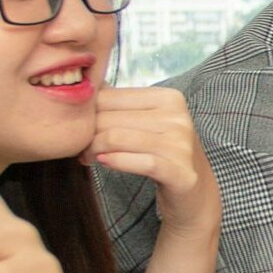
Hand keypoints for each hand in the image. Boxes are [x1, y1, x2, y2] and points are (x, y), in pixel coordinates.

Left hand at [89, 87, 219, 237]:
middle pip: (109, 119)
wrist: (192, 188)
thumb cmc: (161, 152)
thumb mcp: (146, 121)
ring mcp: (181, 145)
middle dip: (87, 135)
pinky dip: (114, 162)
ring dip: (93, 150)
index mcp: (170, 98)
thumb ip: (119, 103)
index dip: (86, 113)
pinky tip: (104, 163)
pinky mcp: (180, 171)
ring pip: (116, 139)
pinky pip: (138, 162)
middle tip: (81, 149)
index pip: (109, 97)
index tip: (81, 130)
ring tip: (89, 157)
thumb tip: (84, 84)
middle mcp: (179, 118)